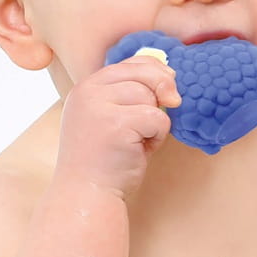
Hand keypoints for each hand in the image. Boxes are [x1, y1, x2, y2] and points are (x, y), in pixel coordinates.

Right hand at [54, 54, 181, 197]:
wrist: (87, 193)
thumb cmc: (106, 158)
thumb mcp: (114, 117)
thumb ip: (132, 94)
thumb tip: (170, 74)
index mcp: (87, 87)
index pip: (132, 63)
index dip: (156, 73)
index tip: (166, 91)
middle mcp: (88, 91)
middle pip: (144, 74)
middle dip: (161, 93)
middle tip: (162, 114)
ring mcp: (99, 107)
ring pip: (151, 96)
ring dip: (155, 121)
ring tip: (139, 140)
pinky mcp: (115, 124)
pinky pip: (157, 118)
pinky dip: (158, 136)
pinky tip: (141, 149)